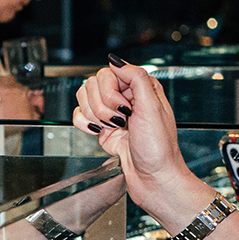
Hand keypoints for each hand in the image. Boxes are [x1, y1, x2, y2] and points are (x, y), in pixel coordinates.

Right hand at [70, 61, 211, 226]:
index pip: (110, 72)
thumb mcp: (153, 107)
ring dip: (93, 115)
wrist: (153, 179)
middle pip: (93, 84)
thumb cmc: (159, 148)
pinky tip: (99, 132)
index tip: (124, 106)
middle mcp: (126, 98)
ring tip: (113, 127)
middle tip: (120, 120)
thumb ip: (136, 78)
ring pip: (83, 98)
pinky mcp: (100, 127)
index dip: (111, 90)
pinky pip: (79, 115)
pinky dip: (84, 124)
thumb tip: (116, 61)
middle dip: (101, 105)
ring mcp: (111, 113)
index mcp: (142, 88)